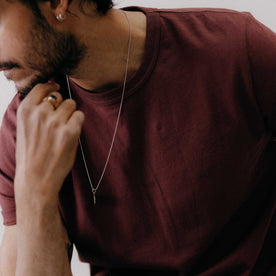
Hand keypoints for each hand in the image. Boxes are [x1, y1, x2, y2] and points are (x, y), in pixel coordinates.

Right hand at [14, 82, 84, 206]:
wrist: (35, 179)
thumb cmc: (31, 155)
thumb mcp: (24, 129)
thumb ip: (35, 111)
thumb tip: (51, 94)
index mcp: (25, 111)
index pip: (41, 87)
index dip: (50, 86)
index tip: (55, 87)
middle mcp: (40, 113)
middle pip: (59, 96)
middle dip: (61, 106)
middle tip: (59, 121)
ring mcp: (55, 122)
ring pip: (71, 104)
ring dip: (70, 114)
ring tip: (64, 129)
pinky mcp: (70, 132)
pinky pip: (80, 115)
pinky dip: (78, 122)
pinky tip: (71, 133)